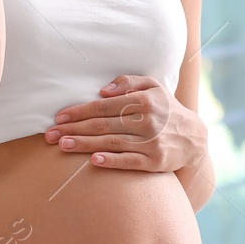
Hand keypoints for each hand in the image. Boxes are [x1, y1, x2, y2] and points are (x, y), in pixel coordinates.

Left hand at [44, 75, 206, 171]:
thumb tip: (103, 90)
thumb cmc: (166, 108)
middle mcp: (148, 120)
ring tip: (63, 145)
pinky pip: (130, 161)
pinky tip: (94, 160)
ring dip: (85, 144)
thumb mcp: (154, 86)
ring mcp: (152, 142)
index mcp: (144, 100)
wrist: (194, 137)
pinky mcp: (156, 162)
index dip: (80, 111)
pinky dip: (111, 160)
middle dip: (74, 129)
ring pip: (112, 142)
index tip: (59, 116)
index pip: (104, 105)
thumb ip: (129, 82)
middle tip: (50, 135)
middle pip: (103, 124)